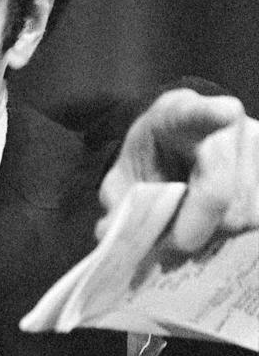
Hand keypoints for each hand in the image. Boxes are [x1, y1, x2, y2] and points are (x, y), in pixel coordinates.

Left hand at [97, 88, 258, 250]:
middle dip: (193, 227)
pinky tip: (215, 226)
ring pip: (247, 213)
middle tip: (171, 244)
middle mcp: (229, 123)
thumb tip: (110, 234)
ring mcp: (257, 143)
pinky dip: (237, 234)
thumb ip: (118, 201)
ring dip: (217, 234)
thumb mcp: (125, 174)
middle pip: (221, 191)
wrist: (178, 142)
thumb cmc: (152, 157)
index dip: (211, 114)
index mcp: (179, 113)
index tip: (223, 114)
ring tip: (191, 229)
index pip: (199, 112)